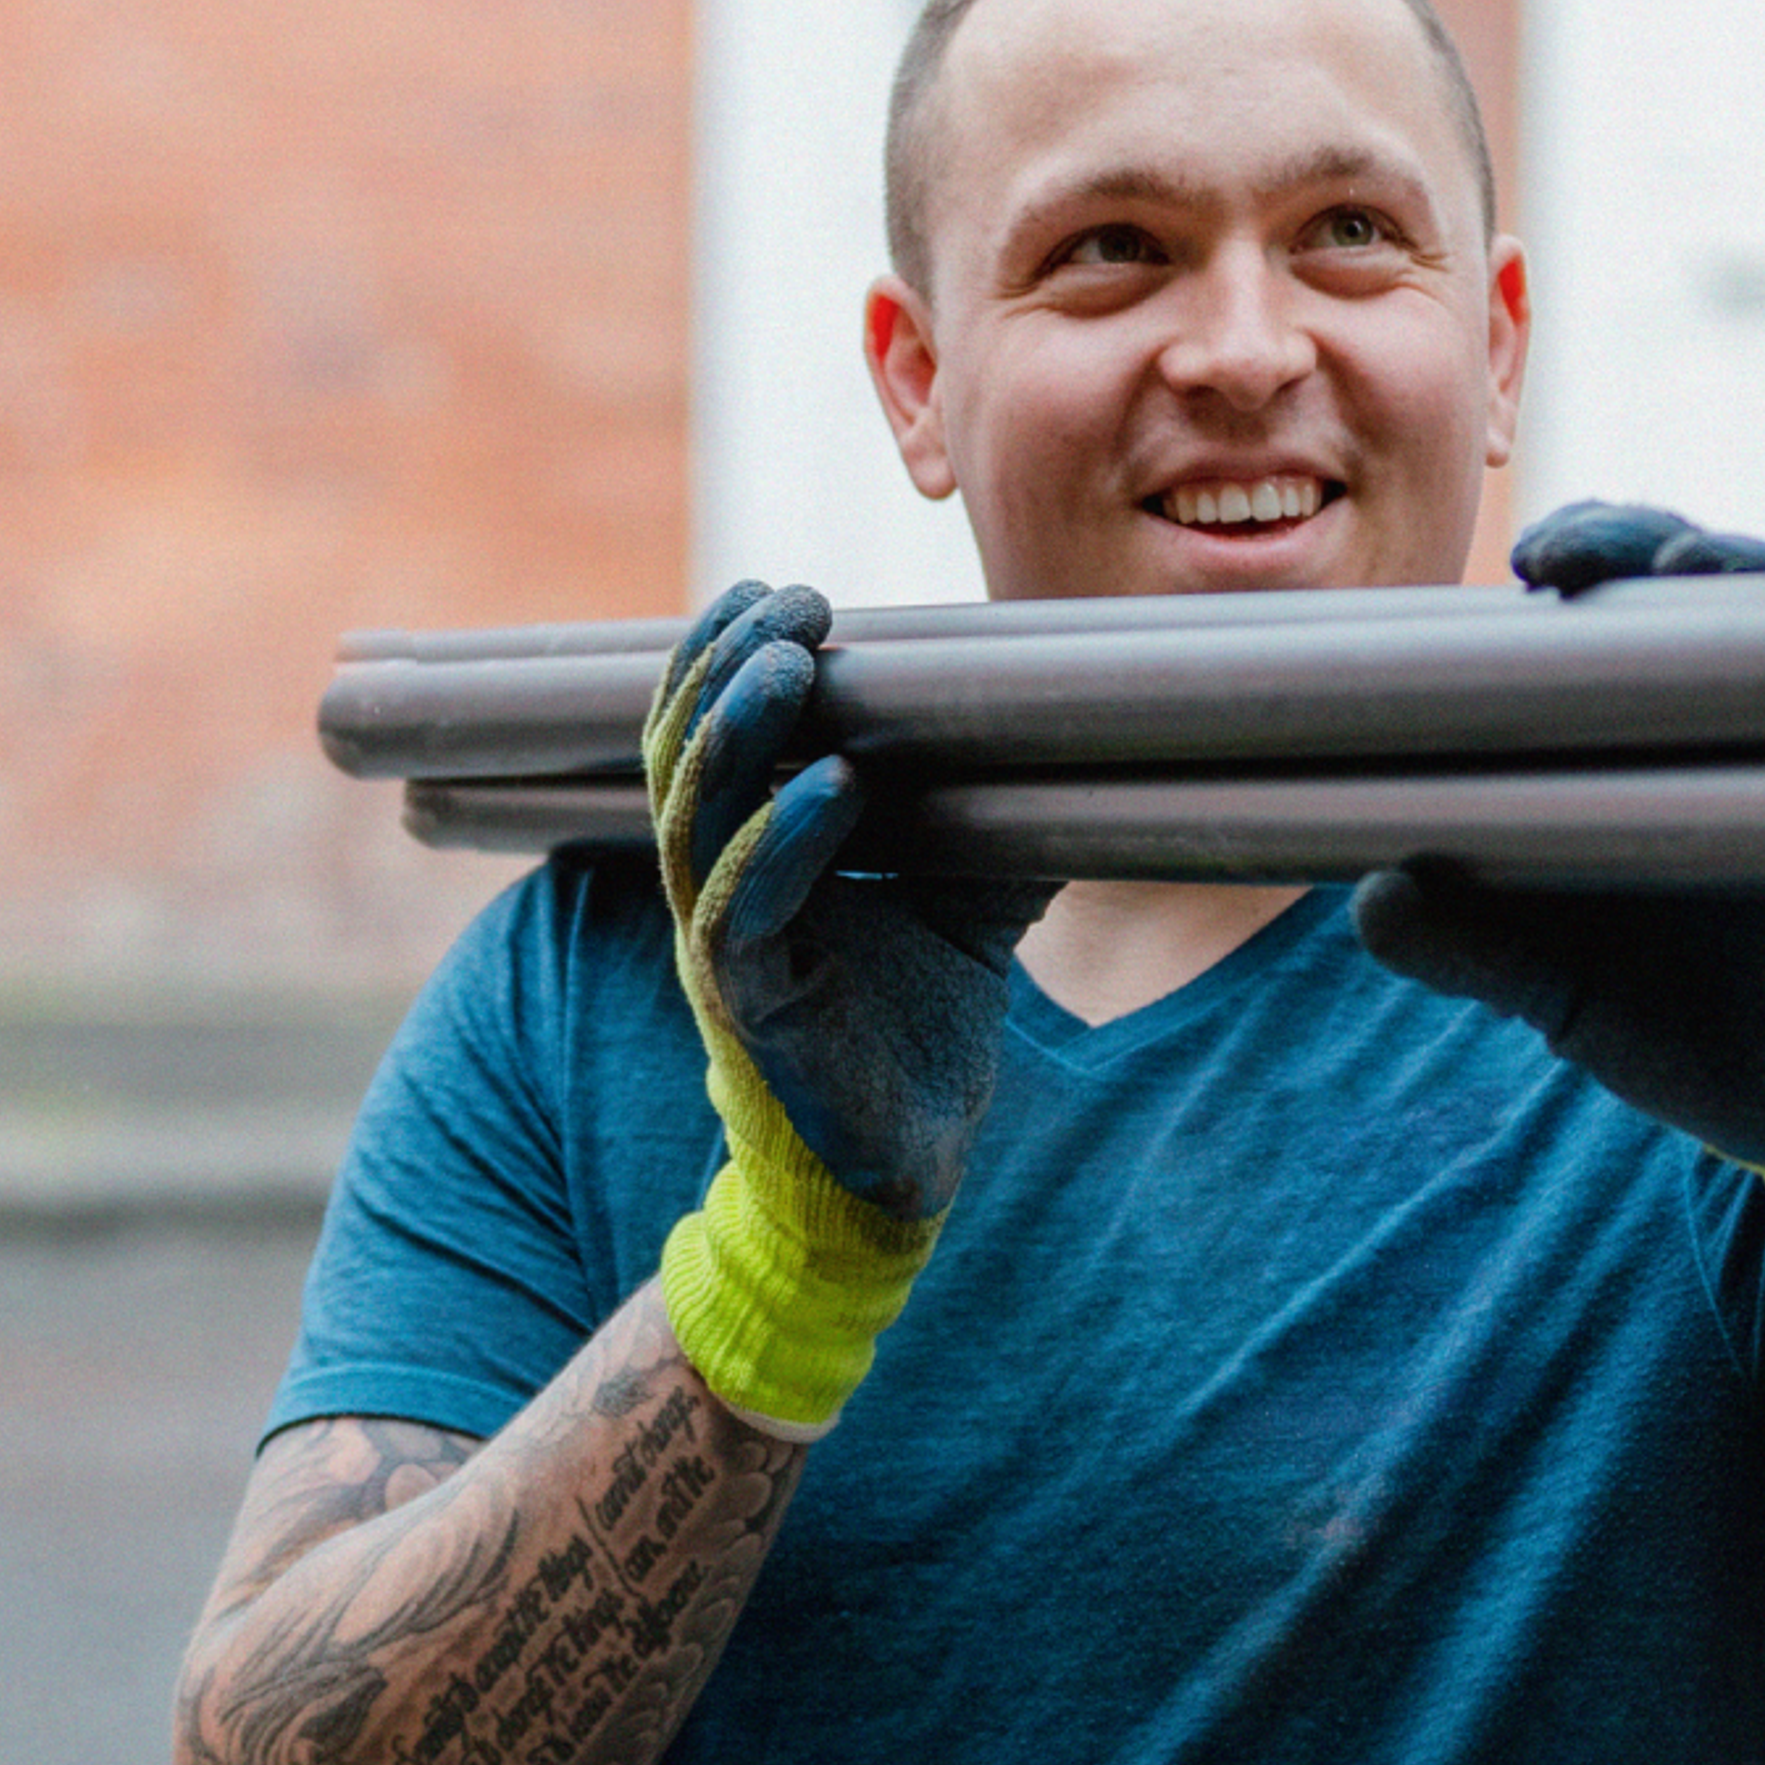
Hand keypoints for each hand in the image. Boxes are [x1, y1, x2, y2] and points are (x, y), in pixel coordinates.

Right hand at [643, 582, 1048, 1425]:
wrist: (893, 1178)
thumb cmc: (914, 1039)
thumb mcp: (970, 907)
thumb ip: (997, 826)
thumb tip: (1078, 751)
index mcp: (751, 855)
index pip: (710, 735)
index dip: (725, 657)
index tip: (777, 587)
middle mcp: (718, 889)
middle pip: (685, 752)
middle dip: (725, 665)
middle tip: (787, 595)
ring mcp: (724, 949)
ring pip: (696, 818)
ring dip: (742, 732)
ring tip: (794, 662)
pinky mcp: (751, 1007)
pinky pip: (742, 907)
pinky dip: (788, 838)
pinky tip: (834, 783)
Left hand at [1351, 506, 1764, 1258]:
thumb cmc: (1673, 1026)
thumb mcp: (1555, 985)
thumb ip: (1466, 943)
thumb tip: (1369, 895)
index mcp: (1655, 754)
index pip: (1624, 620)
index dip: (1588, 561)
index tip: (1525, 565)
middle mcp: (1740, 742)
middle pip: (1706, 594)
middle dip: (1642, 542)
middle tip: (1566, 556)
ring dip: (1751, 582)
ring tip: (1691, 562)